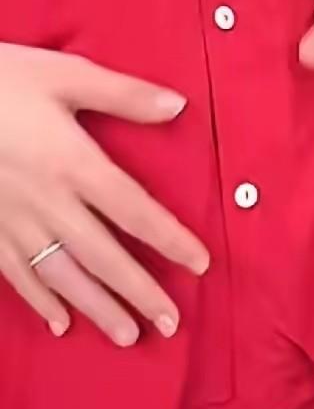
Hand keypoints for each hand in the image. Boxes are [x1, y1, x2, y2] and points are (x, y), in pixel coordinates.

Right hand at [0, 45, 208, 344]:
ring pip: (62, 276)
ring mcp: (13, 222)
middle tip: (169, 324)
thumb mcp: (63, 73)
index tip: (200, 264)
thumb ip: (122, 94)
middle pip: (102, 255)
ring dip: (97, 308)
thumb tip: (177, 106)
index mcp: (74, 162)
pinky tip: (60, 323)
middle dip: (138, 292)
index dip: (170, 240)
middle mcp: (48, 202)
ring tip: (126, 335)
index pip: (134, 210)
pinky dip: (40, 302)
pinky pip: (17, 275)